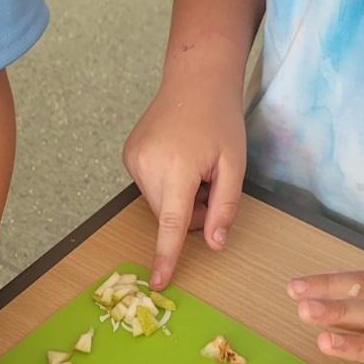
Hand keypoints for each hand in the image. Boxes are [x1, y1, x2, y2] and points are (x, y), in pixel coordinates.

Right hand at [123, 77, 246, 288]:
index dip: (166, 256)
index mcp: (177, 167)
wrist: (195, 80)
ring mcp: (133, 159)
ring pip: (158, 204)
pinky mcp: (129, 155)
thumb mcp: (234, 165)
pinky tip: (179, 159)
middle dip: (191, 213)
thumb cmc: (219, 120)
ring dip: (179, 198)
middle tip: (211, 185)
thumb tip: (214, 244)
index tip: (158, 282)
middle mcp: (147, 164)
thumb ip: (225, 207)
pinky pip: (150, 187)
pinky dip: (167, 184)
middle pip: (168, 216)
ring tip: (195, 166)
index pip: (171, 224)